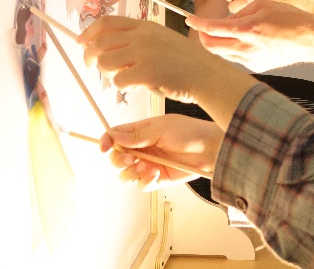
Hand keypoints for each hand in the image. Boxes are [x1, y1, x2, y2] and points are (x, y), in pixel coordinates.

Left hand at [79, 15, 223, 103]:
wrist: (207, 75)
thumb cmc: (186, 62)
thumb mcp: (162, 39)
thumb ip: (138, 39)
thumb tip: (109, 47)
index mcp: (145, 26)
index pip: (106, 23)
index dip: (88, 32)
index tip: (81, 42)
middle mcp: (142, 36)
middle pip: (99, 42)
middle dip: (89, 56)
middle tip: (91, 67)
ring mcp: (144, 53)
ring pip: (105, 63)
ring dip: (107, 74)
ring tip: (120, 78)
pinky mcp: (146, 72)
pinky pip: (118, 81)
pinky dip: (122, 87)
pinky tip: (135, 86)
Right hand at [99, 114, 223, 190]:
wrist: (210, 149)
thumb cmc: (189, 132)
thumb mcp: (162, 128)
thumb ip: (139, 134)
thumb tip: (115, 137)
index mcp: (141, 131)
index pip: (116, 135)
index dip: (106, 140)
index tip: (103, 147)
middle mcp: (142, 148)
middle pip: (117, 157)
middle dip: (118, 159)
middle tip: (129, 159)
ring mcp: (148, 164)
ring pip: (126, 173)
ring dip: (131, 172)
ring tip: (146, 167)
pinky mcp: (157, 179)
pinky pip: (141, 185)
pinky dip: (144, 181)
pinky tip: (154, 174)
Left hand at [186, 0, 313, 71]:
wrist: (309, 38)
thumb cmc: (290, 18)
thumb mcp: (262, 6)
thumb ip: (240, 12)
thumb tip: (228, 21)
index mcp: (246, 30)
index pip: (212, 28)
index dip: (198, 23)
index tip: (190, 19)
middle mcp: (246, 48)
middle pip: (212, 46)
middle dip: (203, 36)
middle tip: (203, 28)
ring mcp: (251, 60)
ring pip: (223, 54)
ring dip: (218, 43)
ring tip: (225, 32)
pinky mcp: (257, 66)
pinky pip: (237, 58)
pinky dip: (233, 49)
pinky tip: (242, 41)